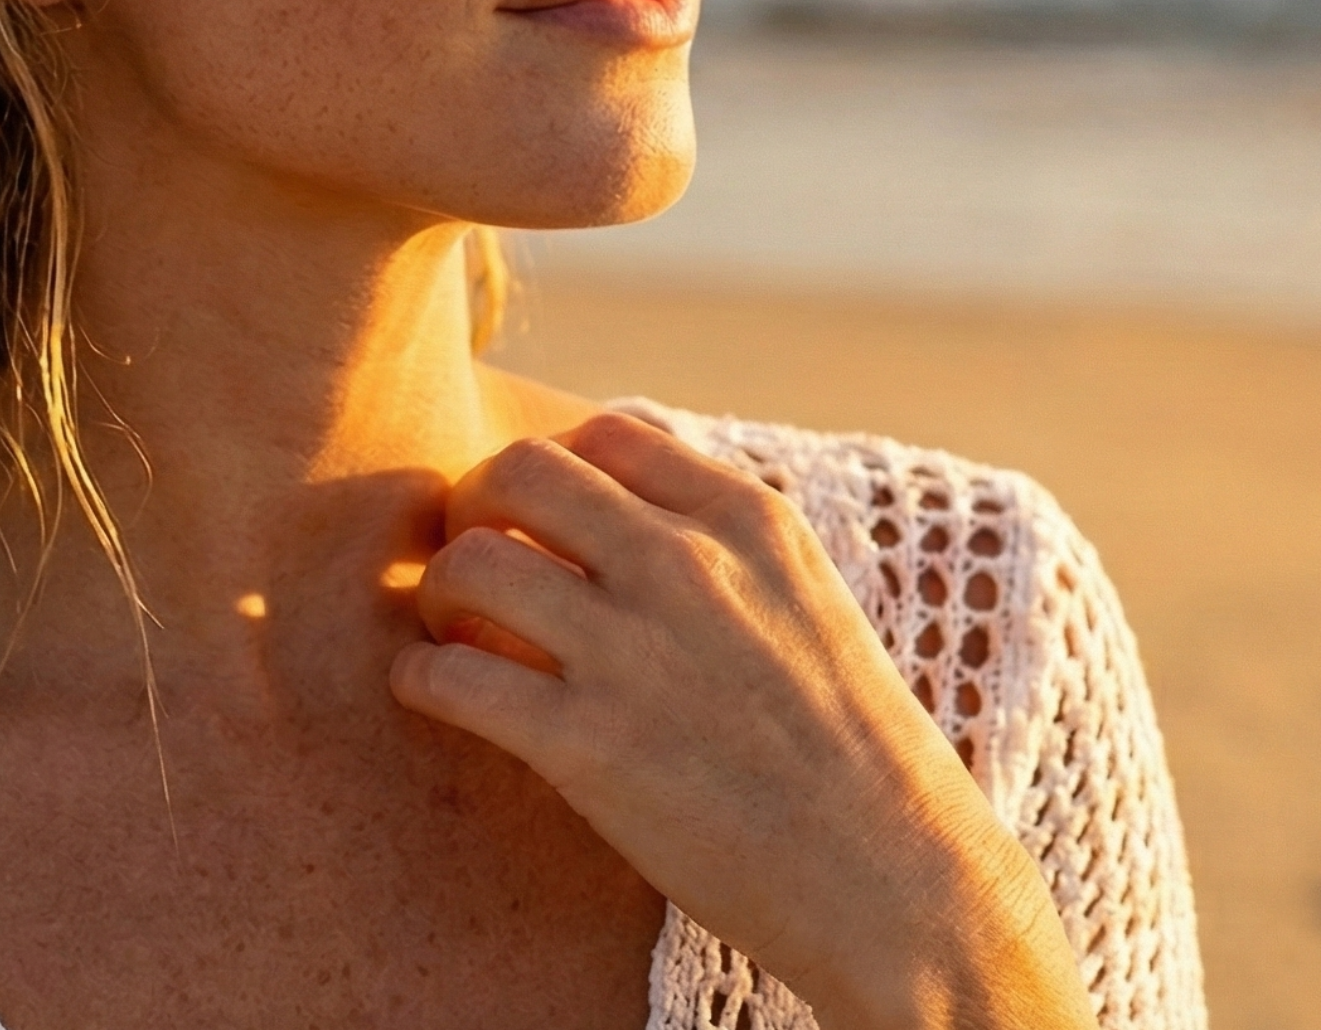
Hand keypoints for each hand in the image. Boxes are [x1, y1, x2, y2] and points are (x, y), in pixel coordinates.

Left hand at [389, 413, 1097, 1029]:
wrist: (899, 887)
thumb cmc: (851, 747)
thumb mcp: (805, 595)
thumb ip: (715, 537)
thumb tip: (605, 502)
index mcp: (747, 519)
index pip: (605, 432)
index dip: (551, 465)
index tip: (535, 512)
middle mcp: (687, 565)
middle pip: (519, 470)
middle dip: (473, 502)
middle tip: (468, 551)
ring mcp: (636, 654)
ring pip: (473, 562)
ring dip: (437, 590)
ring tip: (448, 627)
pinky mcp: (590, 750)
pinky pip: (454, 678)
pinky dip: (421, 677)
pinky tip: (433, 691)